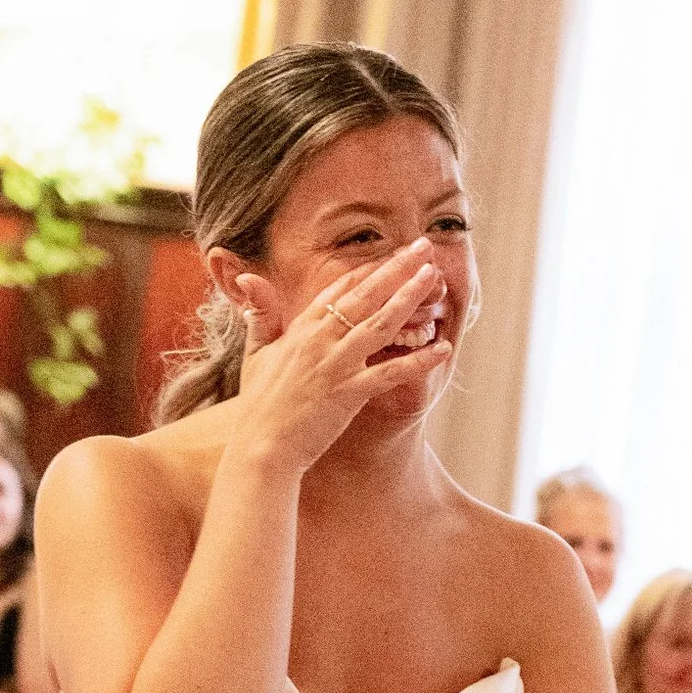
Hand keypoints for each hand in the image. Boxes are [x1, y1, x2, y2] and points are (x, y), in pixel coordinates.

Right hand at [228, 240, 453, 476]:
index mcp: (301, 328)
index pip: (339, 289)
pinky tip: (443, 349)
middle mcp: (321, 339)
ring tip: (434, 277)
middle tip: (423, 247)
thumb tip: (248, 277)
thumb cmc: (259, 404)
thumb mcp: (255, 352)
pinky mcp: (349, 393)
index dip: (368, 270)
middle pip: (365, 295)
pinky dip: (419, 361)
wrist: (261, 445)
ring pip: (381, 323)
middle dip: (396, 268)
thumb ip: (260, 314)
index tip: (391, 255)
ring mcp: (337, 364)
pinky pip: (391, 372)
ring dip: (410, 298)